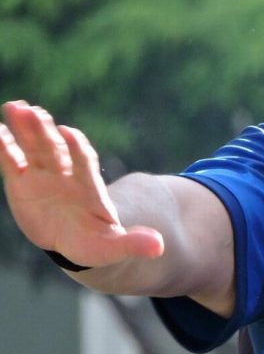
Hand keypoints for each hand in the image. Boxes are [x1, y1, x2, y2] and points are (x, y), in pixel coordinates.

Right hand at [0, 101, 162, 268]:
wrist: (78, 238)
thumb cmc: (97, 243)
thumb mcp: (114, 248)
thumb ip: (132, 243)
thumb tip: (159, 248)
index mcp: (88, 189)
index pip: (84, 164)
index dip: (77, 150)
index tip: (69, 133)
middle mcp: (67, 176)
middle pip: (56, 150)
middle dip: (45, 132)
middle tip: (34, 111)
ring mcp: (45, 176)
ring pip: (35, 148)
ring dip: (26, 129)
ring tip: (14, 106)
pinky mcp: (24, 181)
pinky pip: (13, 162)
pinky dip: (4, 147)